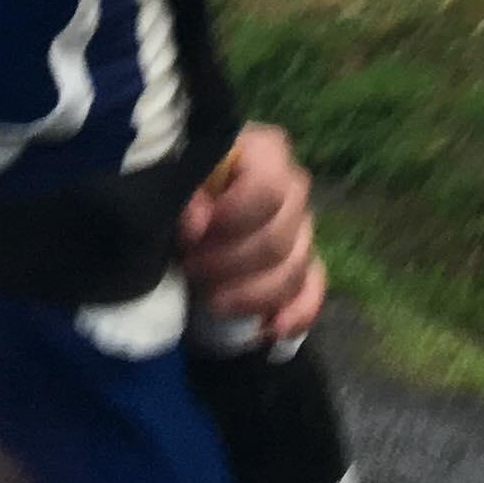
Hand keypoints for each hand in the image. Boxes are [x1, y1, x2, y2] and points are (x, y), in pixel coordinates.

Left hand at [182, 124, 323, 341]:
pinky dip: (294, 314)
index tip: (190, 235)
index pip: (268, 188)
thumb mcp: (171, 178)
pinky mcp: (305, 264)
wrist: (181, 210)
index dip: (231, 217)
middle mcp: (293, 187)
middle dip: (229, 263)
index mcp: (266, 152)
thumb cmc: (177, 185)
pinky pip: (312, 292)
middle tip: (190, 268)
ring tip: (210, 299)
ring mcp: (303, 228)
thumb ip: (184, 192)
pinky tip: (269, 330)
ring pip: (293, 271)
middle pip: (277, 238)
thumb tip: (197, 224)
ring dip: (248, 294)